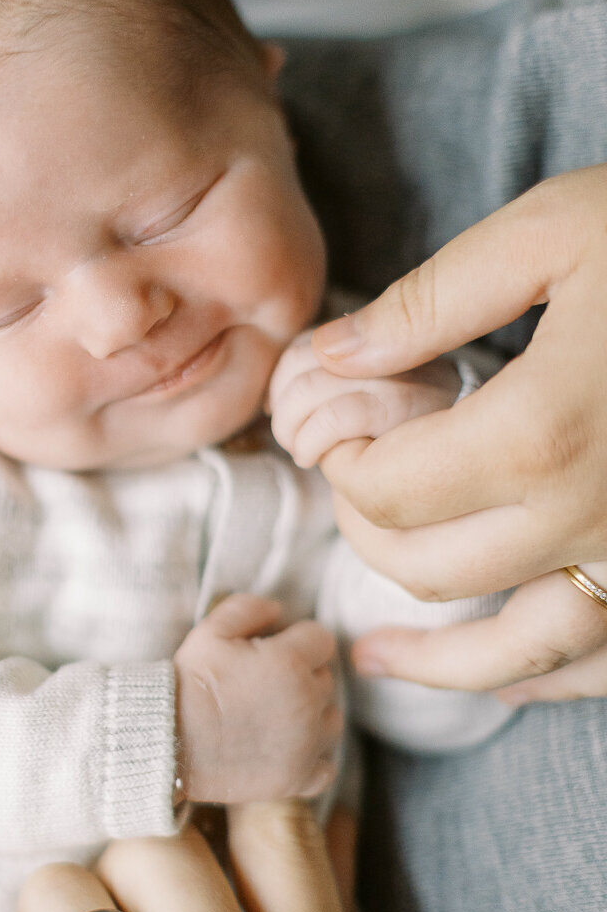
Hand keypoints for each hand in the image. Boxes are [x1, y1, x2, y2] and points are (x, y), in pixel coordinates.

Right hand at [173, 593, 341, 801]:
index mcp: (290, 662)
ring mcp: (306, 745)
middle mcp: (307, 703)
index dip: (296, 642)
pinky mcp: (297, 780)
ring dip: (311, 715)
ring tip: (274, 717)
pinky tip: (287, 750)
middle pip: (326, 679)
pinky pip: (327, 766)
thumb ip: (249, 608)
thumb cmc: (188, 684)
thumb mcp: (210, 631)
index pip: (320, 640)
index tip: (273, 652)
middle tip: (263, 685)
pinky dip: (312, 759)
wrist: (167, 742)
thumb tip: (278, 609)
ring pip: (331, 720)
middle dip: (302, 676)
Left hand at [307, 165, 606, 689]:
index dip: (344, 462)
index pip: (388, 487)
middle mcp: (591, 517)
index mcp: (540, 431)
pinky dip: (546, 681)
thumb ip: (432, 299)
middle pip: (430, 568)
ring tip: (378, 657)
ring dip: (437, 660)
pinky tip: (504, 682)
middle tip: (356, 491)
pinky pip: (606, 664)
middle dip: (370, 532)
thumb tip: (331, 354)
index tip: (341, 430)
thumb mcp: (555, 229)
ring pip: (515, 653)